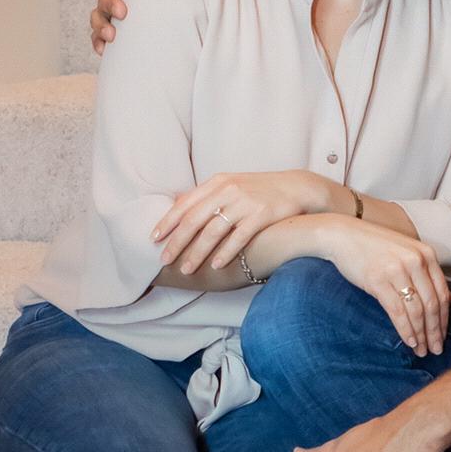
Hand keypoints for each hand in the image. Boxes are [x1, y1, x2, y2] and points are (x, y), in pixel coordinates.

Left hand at [152, 171, 337, 272]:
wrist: (297, 188)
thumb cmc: (260, 190)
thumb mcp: (231, 185)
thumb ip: (207, 195)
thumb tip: (177, 205)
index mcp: (218, 182)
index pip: (185, 204)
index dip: (167, 222)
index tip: (154, 239)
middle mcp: (229, 190)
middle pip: (195, 219)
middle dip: (177, 241)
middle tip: (164, 259)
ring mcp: (245, 202)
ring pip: (213, 231)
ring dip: (197, 252)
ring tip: (187, 269)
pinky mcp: (262, 215)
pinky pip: (239, 237)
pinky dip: (226, 252)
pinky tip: (216, 265)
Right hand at [305, 216, 450, 355]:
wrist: (342, 235)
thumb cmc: (375, 247)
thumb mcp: (407, 254)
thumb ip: (427, 274)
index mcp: (426, 254)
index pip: (442, 293)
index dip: (444, 319)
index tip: (443, 336)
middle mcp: (416, 261)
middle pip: (432, 304)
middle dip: (435, 331)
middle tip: (436, 350)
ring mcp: (397, 270)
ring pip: (416, 310)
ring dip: (421, 334)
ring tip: (421, 350)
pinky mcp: (378, 280)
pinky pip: (397, 311)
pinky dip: (405, 329)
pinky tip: (409, 341)